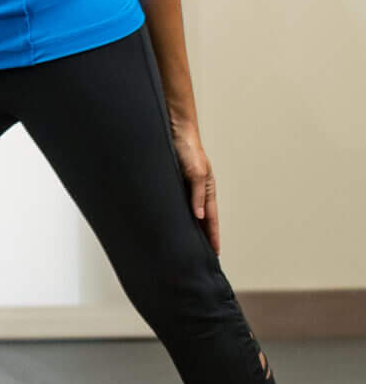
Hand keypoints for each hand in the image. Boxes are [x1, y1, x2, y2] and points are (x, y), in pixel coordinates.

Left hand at [174, 120, 219, 254]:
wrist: (173, 129)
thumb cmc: (188, 148)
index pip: (211, 219)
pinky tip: (169, 222)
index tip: (214, 253)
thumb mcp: (197, 173)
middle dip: (202, 236)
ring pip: (187, 212)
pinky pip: (174, 202)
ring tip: (184, 244)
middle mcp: (197, 190)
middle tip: (200, 255)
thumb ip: (198, 194)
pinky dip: (174, 214)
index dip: (212, 235)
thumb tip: (200, 216)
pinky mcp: (171, 181)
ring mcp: (184, 186)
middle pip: (201, 218)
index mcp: (208, 189)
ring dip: (188, 226)